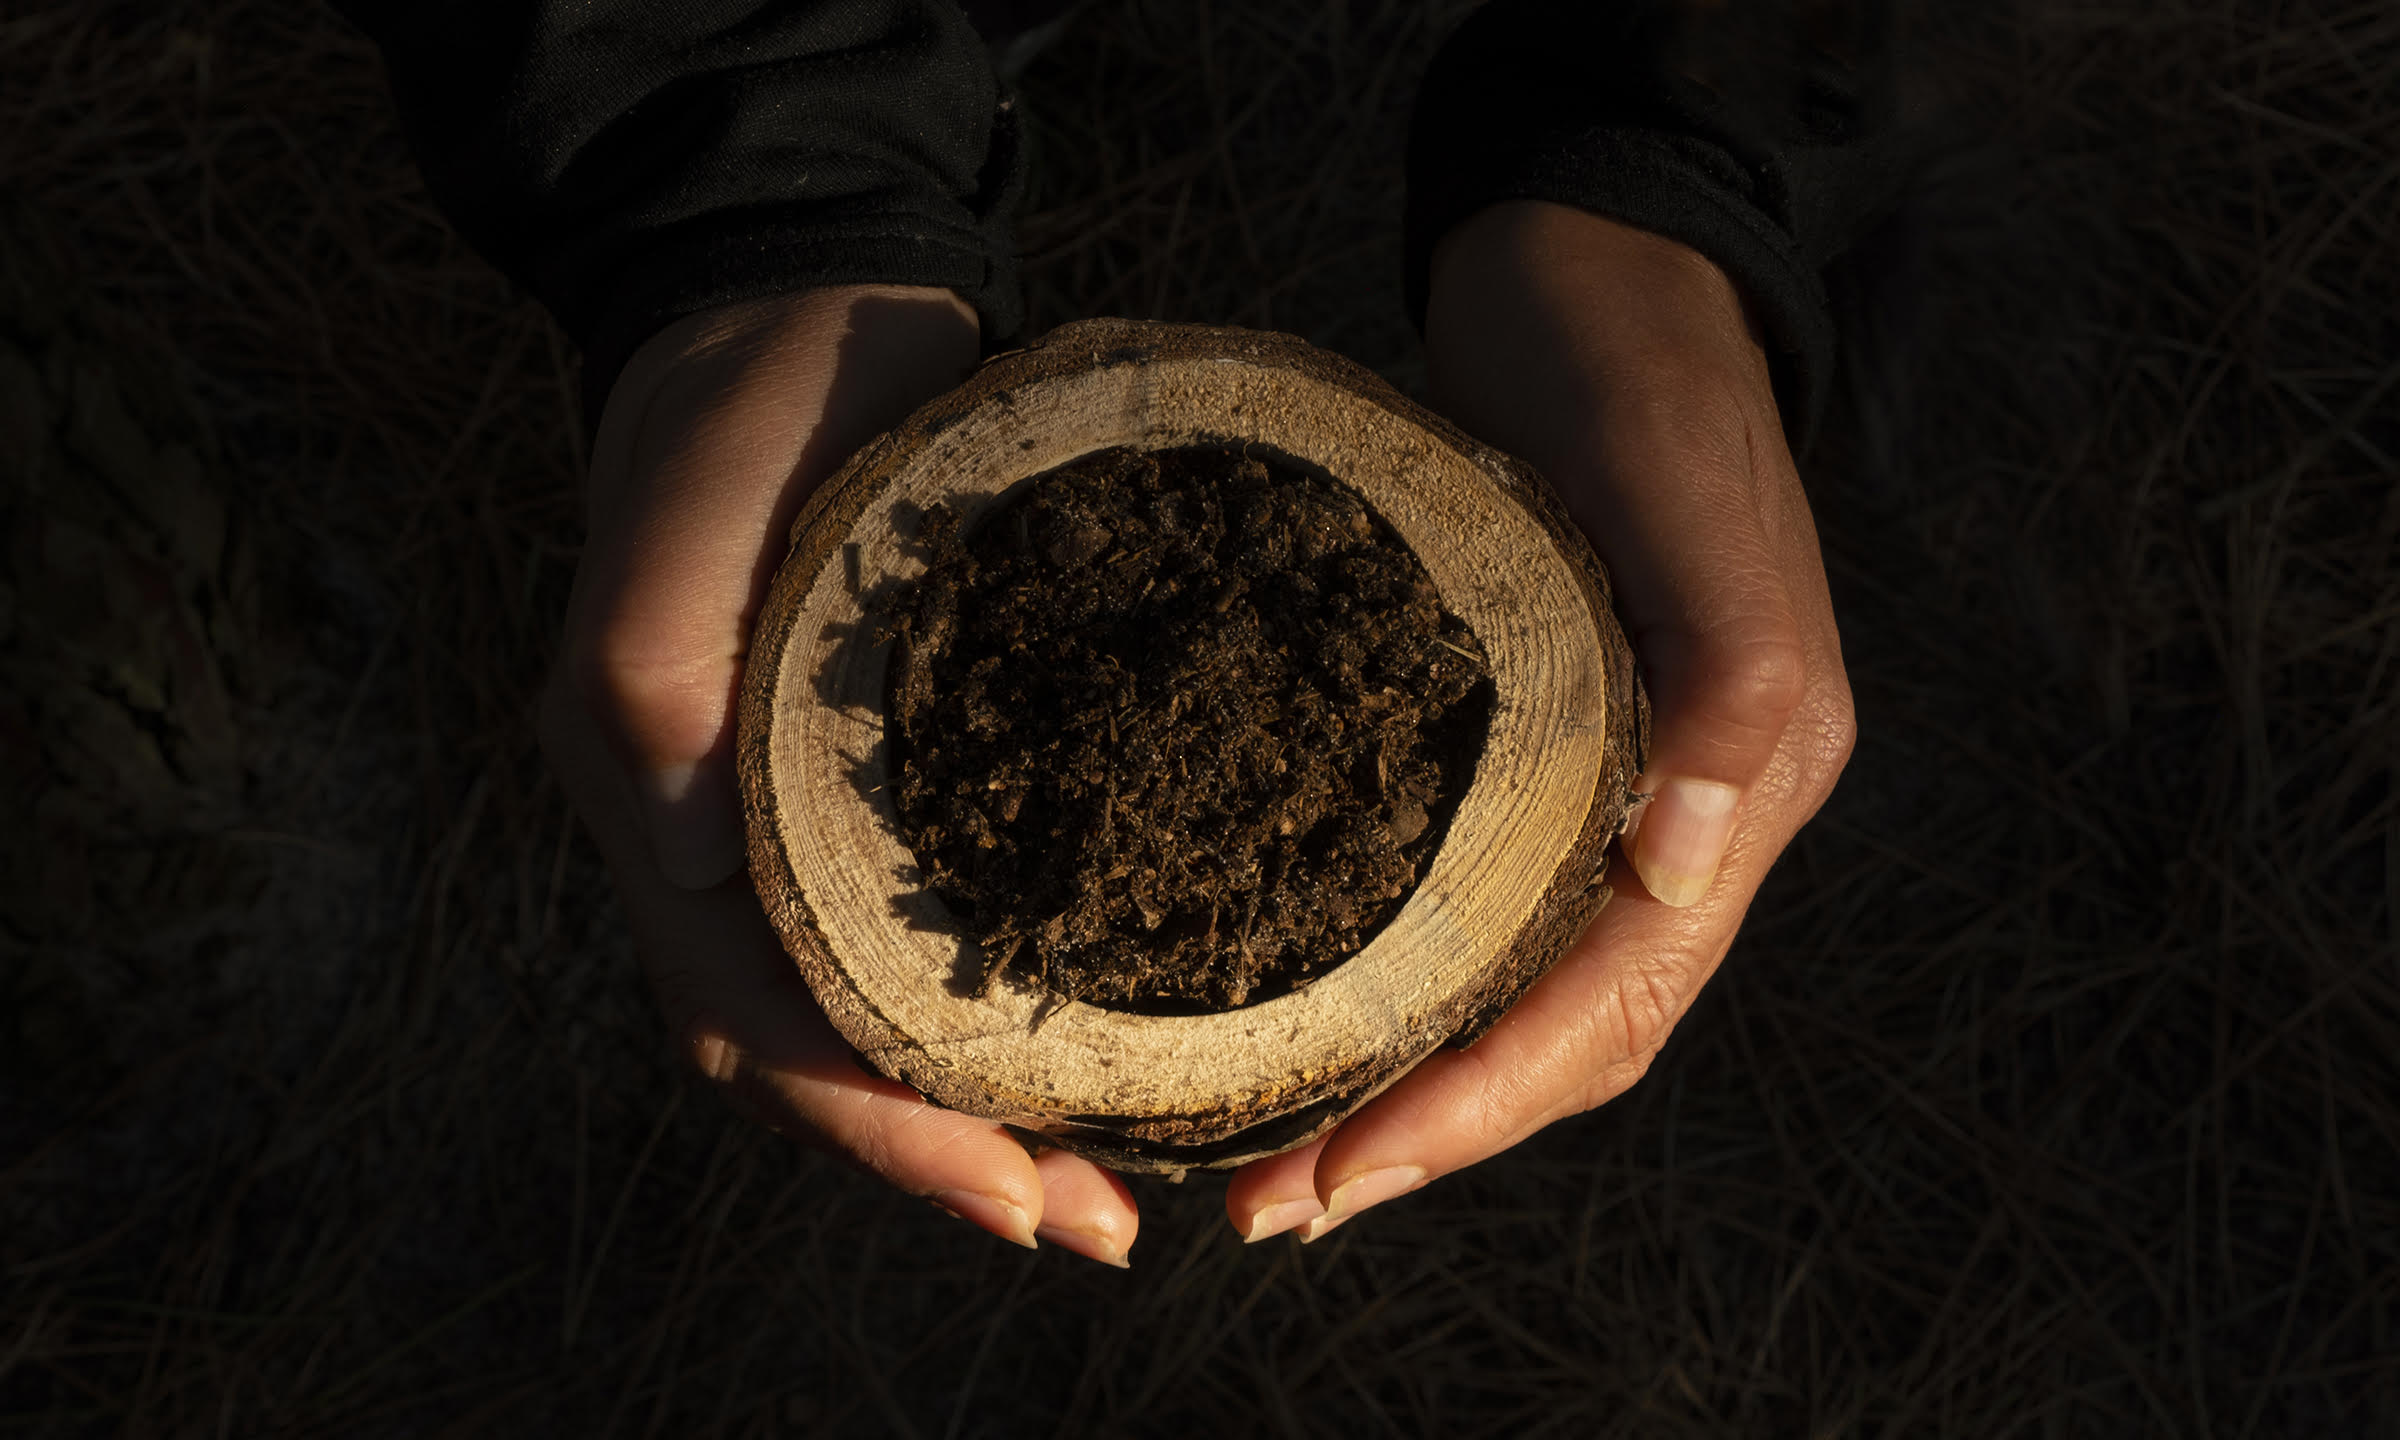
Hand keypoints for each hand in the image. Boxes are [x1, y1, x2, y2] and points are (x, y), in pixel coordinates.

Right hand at [538, 286, 1139, 1266]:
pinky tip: (1103, 1036)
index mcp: (658, 807)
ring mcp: (792, 821)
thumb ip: (651, 656)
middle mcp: (718, 843)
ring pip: (868, 1014)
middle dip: (947, 1158)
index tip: (1017, 1195)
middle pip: (818, 1055)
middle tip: (1098, 1225)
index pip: (756, 1016)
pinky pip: (924, 928)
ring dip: (979, 1111)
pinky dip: (997, 1006)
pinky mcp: (881, 780)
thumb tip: (676, 848)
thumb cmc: (736, 403)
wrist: (798, 311)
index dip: (876, 1125)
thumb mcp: (686, 499)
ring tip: (1117, 1179)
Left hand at [1226, 202, 1855, 1241]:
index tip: (1341, 1173)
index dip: (1480, 1110)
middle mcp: (1675, 817)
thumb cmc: (1641, 369)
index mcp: (1740, 791)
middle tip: (1271, 1207)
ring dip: (1402, 1082)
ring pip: (1509, 989)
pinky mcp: (1521, 742)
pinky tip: (1296, 1003)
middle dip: (1425, 1135)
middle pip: (1557, 1036)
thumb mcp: (1688, 500)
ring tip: (1269, 1150)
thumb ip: (1730, 676)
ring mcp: (1599, 787)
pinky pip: (1462, 903)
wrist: (1589, 269)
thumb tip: (1687, 866)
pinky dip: (1389, 978)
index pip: (1610, 1006)